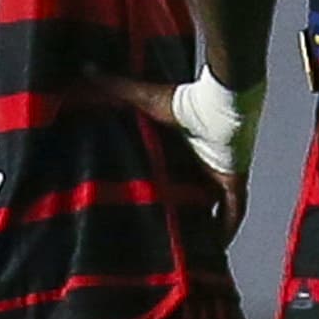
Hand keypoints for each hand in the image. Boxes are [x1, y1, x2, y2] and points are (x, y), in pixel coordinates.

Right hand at [91, 74, 248, 243]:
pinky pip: (234, 211)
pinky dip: (228, 228)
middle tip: (164, 234)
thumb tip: (84, 70)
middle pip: (193, 194)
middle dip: (183, 212)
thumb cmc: (183, 100)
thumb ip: (116, 88)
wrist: (219, 101)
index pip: (174, 172)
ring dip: (205, 224)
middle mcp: (203, 164)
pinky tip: (219, 248)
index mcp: (185, 149)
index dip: (165, 188)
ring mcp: (221, 174)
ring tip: (189, 248)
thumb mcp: (144, 99)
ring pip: (214, 207)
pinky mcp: (233, 181)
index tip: (149, 203)